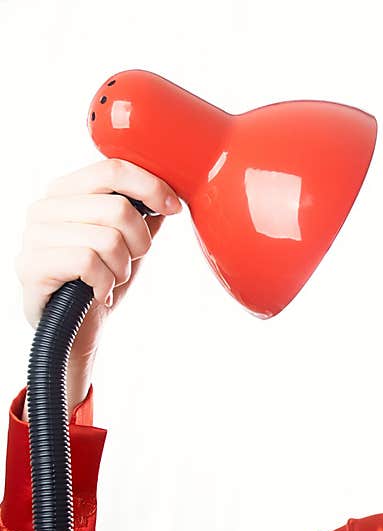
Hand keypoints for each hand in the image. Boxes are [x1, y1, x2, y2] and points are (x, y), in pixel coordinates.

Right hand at [14, 158, 181, 359]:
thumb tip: (169, 194)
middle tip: (130, 262)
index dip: (151, 187)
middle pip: (117, 207)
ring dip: (122, 267)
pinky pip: (87, 262)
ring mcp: (33, 236)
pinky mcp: (30, 266)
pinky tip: (100, 293)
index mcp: (66, 193)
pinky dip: (105, 283)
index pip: (112, 169)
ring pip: (107, 238)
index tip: (174, 209)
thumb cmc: (101, 283)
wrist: (77, 331)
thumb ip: (144, 215)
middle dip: (139, 242)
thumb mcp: (130, 244)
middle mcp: (44, 208)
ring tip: (111, 279)